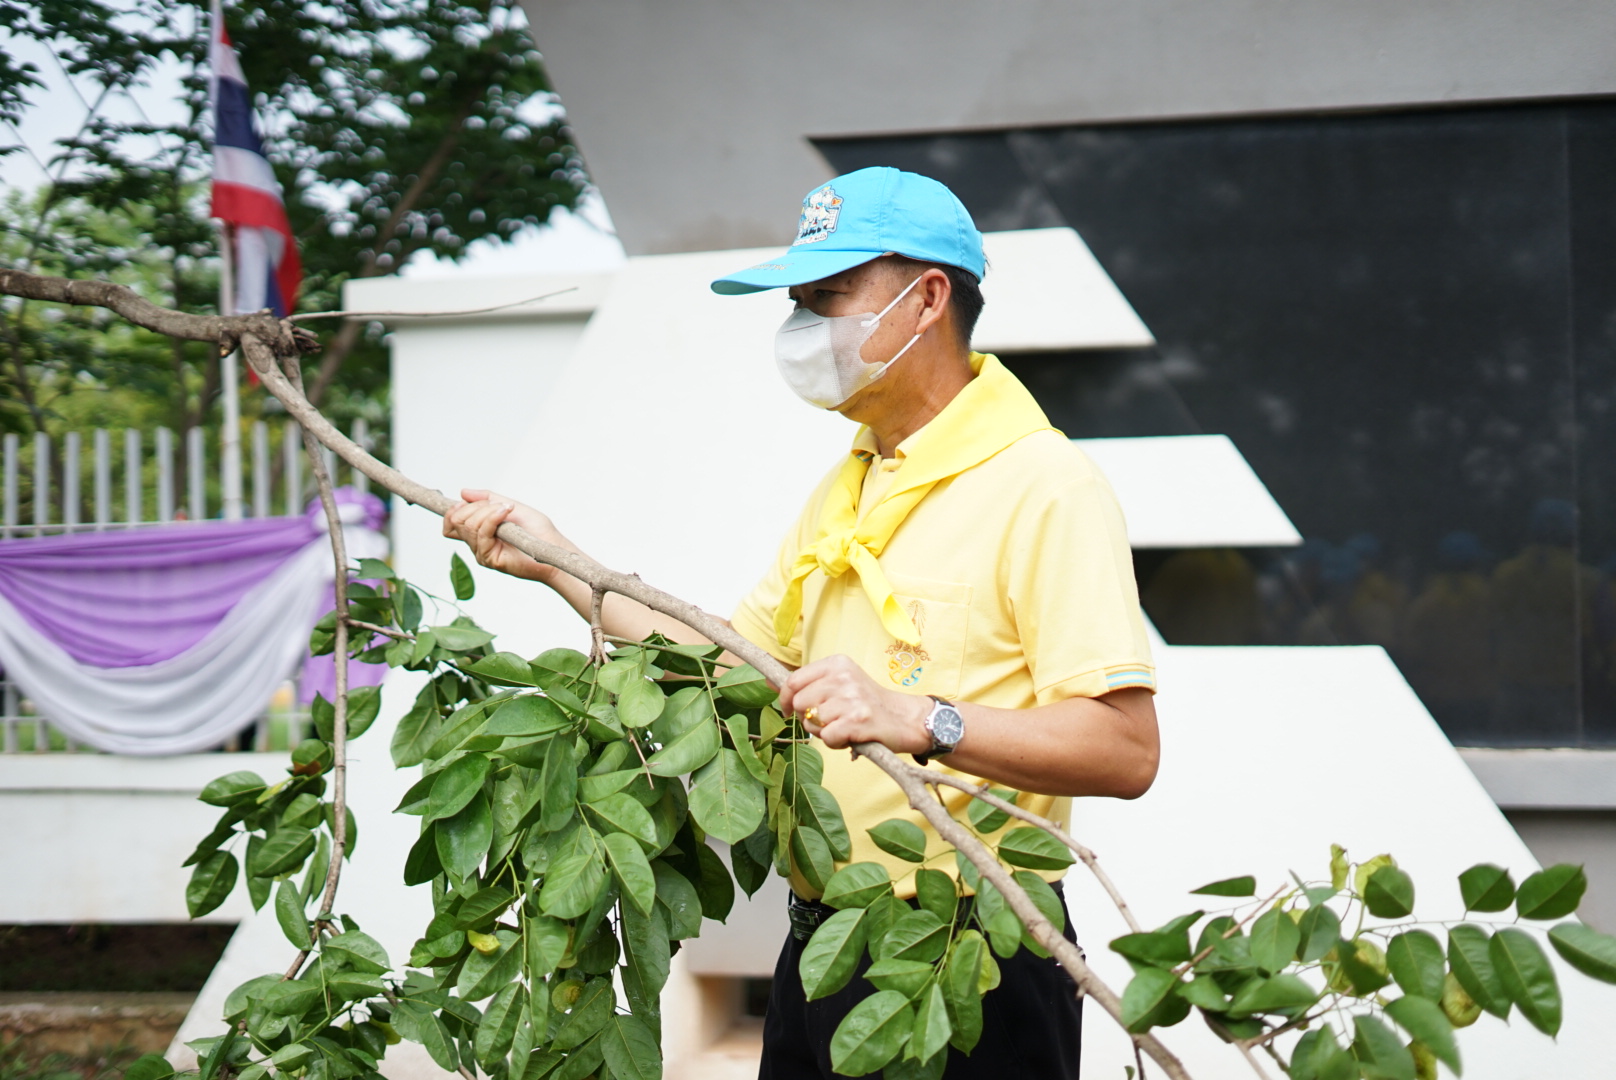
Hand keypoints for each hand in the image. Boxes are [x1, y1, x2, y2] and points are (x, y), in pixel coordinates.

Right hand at [442, 489, 566, 583]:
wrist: (553, 547)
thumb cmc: (538, 531)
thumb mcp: (511, 506)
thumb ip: (487, 499)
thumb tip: (463, 492)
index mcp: (479, 532)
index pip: (450, 524)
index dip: (453, 510)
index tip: (466, 501)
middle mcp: (477, 544)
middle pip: (457, 521)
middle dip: (475, 506)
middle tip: (498, 505)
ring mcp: (482, 552)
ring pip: (468, 525)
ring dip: (488, 510)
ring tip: (507, 510)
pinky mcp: (490, 559)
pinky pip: (482, 533)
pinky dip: (493, 517)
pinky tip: (506, 512)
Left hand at [777, 654, 932, 755]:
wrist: (905, 719)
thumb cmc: (866, 704)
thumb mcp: (839, 683)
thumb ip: (807, 684)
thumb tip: (767, 684)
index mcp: (836, 663)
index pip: (793, 681)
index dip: (786, 700)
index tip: (790, 711)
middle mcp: (843, 677)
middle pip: (800, 703)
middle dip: (808, 719)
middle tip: (829, 721)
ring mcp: (851, 698)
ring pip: (812, 722)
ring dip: (823, 732)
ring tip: (843, 728)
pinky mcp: (858, 720)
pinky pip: (827, 737)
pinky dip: (835, 743)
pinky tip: (850, 737)